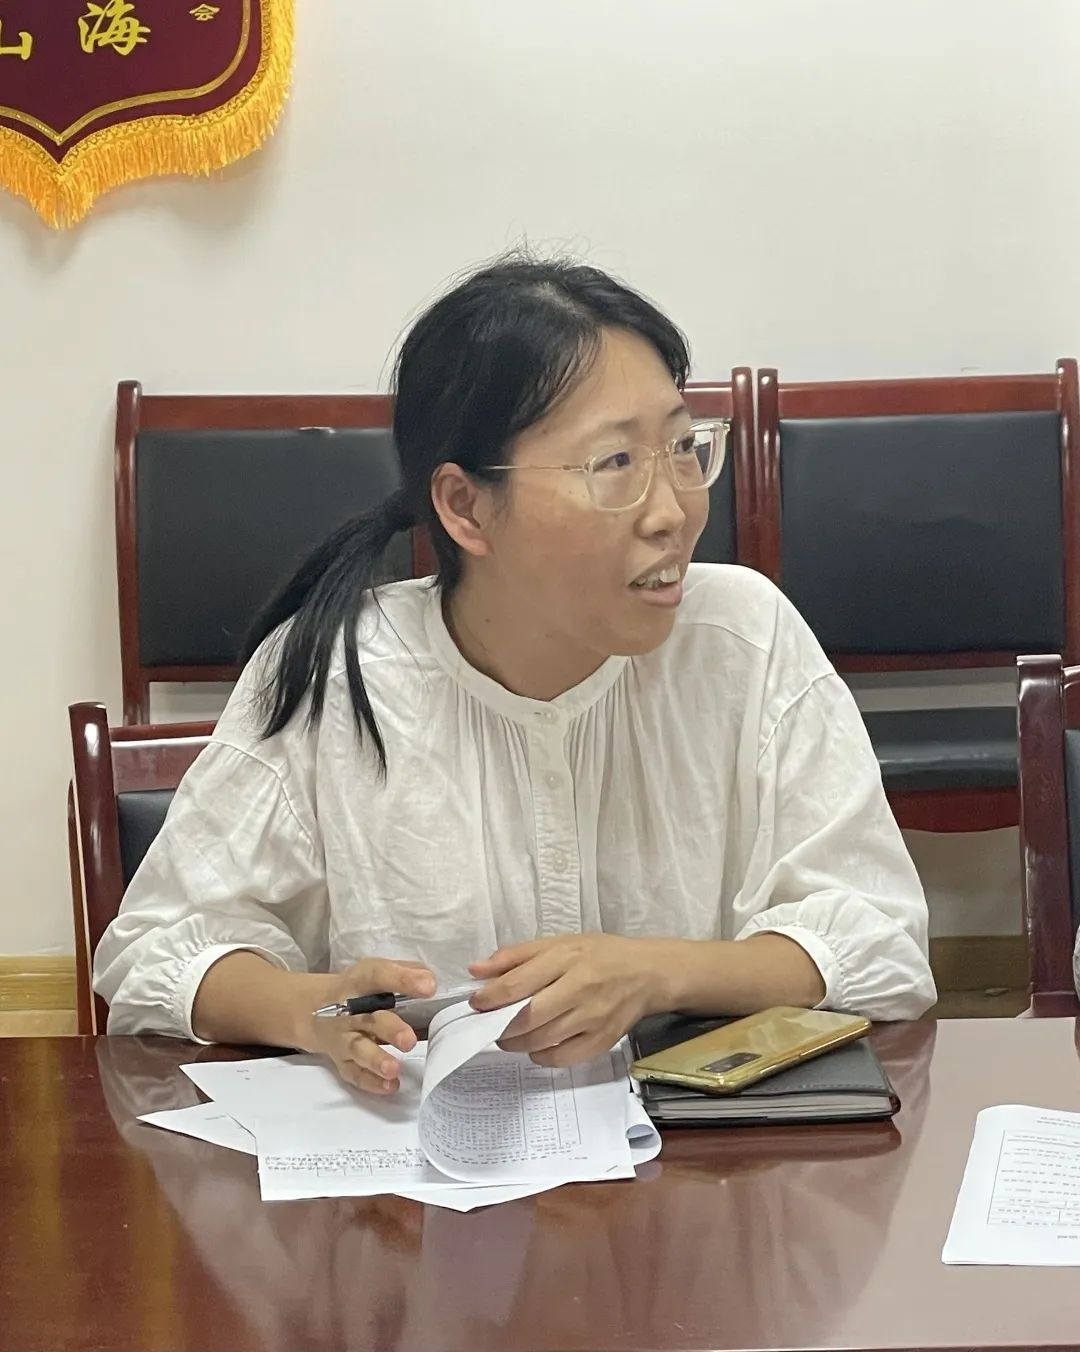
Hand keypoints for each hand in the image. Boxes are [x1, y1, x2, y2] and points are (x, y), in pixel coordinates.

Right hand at [303, 959, 434, 1093]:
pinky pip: (354, 1074)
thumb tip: (428, 980)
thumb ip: (405, 972)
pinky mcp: (341, 1060)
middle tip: (409, 1039)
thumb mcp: (377, 971)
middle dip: (390, 1030)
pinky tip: (390, 1085)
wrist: (313, 1009)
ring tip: (394, 1069)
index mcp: (360, 982)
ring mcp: (343, 1037)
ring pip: (358, 1049)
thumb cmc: (358, 990)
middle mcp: (348, 1010)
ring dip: (376, 1060)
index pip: (379, 976)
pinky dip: (371, 1082)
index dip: (403, 980)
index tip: (429, 987)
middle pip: (369, 1019)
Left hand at [468, 934, 668, 1067]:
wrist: (647, 973)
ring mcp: (593, 1018)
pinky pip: (562, 1059)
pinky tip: (537, 1046)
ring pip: (542, 1041)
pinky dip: (541, 1056)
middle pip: (527, 1017)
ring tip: (510, 1035)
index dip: (489, 998)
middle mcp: (580, 989)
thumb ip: (515, 956)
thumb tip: (476, 970)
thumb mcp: (558, 943)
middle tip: (491, 1024)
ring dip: (516, 1043)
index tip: (476, 1003)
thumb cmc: (599, 955)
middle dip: (500, 1025)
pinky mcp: (602, 1041)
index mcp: (566, 959)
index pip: (517, 983)